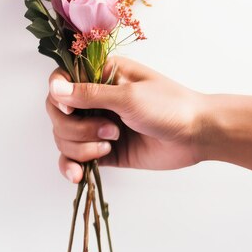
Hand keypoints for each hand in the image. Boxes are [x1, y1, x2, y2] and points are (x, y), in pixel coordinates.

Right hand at [45, 56, 210, 182]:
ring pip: (64, 137)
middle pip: (58, 114)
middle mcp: (95, 99)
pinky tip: (78, 176)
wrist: (197, 135)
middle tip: (109, 131)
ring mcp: (97, 126)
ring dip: (81, 147)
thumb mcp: (129, 97)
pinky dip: (71, 166)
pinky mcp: (103, 150)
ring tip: (110, 145)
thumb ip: (89, 94)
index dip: (59, 99)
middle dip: (75, 128)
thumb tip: (54, 89)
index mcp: (100, 75)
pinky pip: (74, 158)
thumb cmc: (170, 106)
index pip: (60, 82)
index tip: (71, 111)